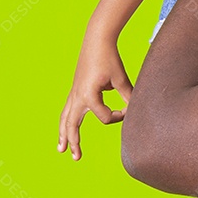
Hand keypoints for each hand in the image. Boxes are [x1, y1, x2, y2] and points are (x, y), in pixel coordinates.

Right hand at [58, 35, 133, 159]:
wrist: (97, 40)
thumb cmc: (109, 58)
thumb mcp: (121, 78)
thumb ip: (128, 96)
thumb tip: (136, 111)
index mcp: (89, 95)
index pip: (105, 117)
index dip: (119, 116)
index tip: (129, 108)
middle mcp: (77, 96)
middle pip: (72, 125)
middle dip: (74, 141)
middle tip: (76, 158)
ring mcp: (74, 93)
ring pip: (66, 118)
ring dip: (64, 134)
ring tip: (61, 149)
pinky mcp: (75, 89)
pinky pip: (67, 109)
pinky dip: (66, 121)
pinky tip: (66, 128)